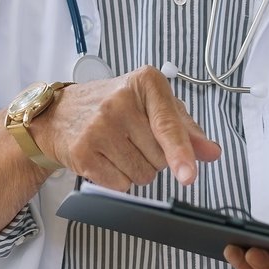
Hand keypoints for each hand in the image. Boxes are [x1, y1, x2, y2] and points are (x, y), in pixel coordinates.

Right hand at [31, 66, 220, 189]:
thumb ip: (185, 128)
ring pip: (143, 175)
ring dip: (138, 169)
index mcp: (145, 83)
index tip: (188, 174)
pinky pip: (121, 185)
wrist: (58, 114)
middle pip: (160, 157)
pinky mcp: (83, 153)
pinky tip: (107, 158)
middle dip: (155, 156)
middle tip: (134, 138)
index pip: (168, 126)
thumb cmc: (111, 105)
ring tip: (119, 147)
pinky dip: (119, 179)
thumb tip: (210, 152)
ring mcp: (98, 128)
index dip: (181, 153)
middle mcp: (119, 102)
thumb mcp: (151, 104)